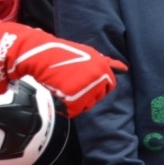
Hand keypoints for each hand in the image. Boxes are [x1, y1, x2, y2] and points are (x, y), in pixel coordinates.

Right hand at [0, 22, 126, 116]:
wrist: (38, 54)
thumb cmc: (62, 54)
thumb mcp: (90, 55)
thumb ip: (107, 64)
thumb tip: (125, 69)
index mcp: (103, 67)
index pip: (108, 86)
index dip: (96, 86)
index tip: (83, 81)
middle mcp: (98, 77)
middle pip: (97, 97)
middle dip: (86, 94)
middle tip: (70, 83)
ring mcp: (86, 87)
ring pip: (86, 105)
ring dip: (76, 100)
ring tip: (63, 85)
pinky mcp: (73, 97)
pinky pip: (73, 110)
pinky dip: (65, 106)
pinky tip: (58, 91)